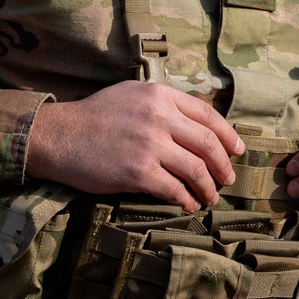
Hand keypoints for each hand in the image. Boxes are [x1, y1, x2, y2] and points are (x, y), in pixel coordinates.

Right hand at [26, 81, 244, 212]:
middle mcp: (159, 117)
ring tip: (210, 197)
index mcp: (160, 95)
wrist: (61, 136)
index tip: (237, 150)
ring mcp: (150, 145)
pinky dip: (187, 200)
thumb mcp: (132, 94)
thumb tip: (194, 121)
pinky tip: (189, 204)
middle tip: (227, 178)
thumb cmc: (95, 115)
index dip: (228, 134)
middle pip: (208, 143)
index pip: (208, 114)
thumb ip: (163, 103)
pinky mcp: (138, 172)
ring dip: (208, 187)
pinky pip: (174, 190)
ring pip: (196, 169)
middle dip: (223, 165)